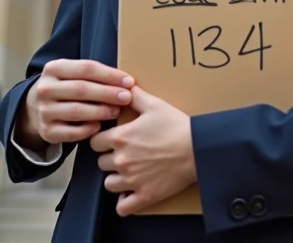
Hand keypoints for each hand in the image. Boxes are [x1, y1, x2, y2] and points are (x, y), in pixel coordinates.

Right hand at [22, 59, 134, 147]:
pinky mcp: (47, 131)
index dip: (109, 75)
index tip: (129, 82)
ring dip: (100, 112)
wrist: (37, 108)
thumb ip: (93, 75)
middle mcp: (45, 89)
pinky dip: (88, 130)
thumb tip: (127, 82)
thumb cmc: (66, 88)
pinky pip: (71, 132)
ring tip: (116, 112)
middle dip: (107, 93)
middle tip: (126, 98)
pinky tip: (99, 127)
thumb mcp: (72, 74)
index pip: (85, 68)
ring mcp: (44, 111)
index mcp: (53, 68)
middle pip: (81, 89)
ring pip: (76, 111)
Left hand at [90, 86, 195, 215]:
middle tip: (125, 154)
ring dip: (116, 179)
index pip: (94, 142)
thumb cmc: (177, 126)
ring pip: (109, 184)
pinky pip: (123, 207)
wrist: (198, 149)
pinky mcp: (144, 196)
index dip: (102, 140)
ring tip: (129, 172)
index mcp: (120, 137)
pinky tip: (131, 193)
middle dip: (110, 158)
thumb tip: (124, 86)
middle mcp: (121, 160)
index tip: (111, 140)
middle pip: (101, 163)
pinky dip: (124, 202)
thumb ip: (134, 96)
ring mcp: (132, 180)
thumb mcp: (155, 105)